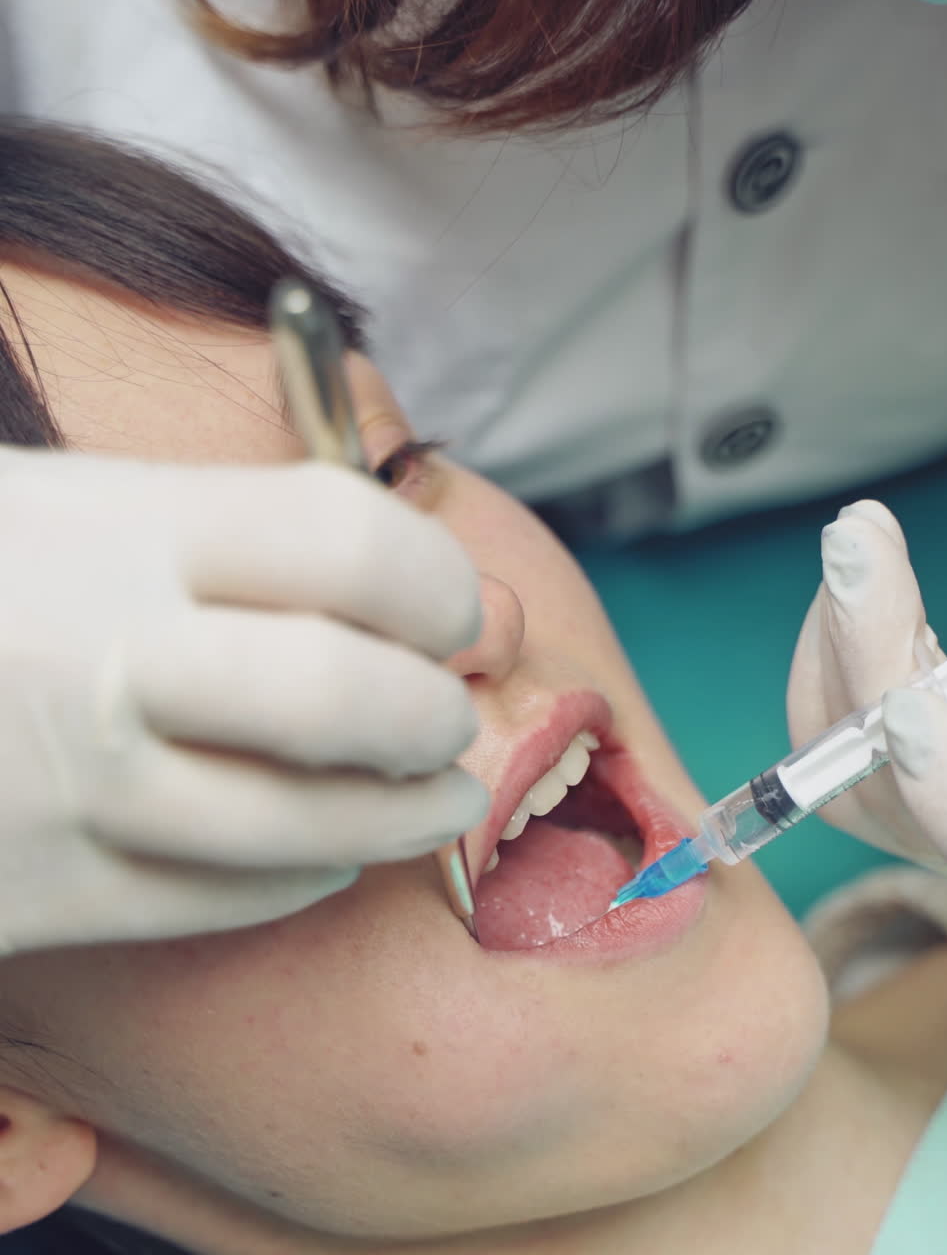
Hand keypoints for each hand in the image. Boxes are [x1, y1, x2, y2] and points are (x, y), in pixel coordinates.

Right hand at [0, 449, 486, 954]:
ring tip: (443, 801)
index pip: (349, 540)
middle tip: (447, 721)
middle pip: (344, 695)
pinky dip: (300, 876)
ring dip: (402, 817)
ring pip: (300, 822)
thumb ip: (224, 539)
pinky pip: (219, 897)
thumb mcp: (74, 509)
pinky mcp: (36, 891)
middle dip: (427, 716)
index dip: (433, 581)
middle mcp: (101, 650)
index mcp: (119, 525)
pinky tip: (330, 855)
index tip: (446, 613)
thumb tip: (406, 581)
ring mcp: (70, 781)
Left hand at [788, 460, 946, 942]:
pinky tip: (863, 575)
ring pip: (862, 779)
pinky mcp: (932, 772)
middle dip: (873, 676)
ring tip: (860, 539)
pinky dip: (836, 652)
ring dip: (838, 654)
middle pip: (924, 817)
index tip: (907, 704)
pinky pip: (847, 739)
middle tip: (855, 552)